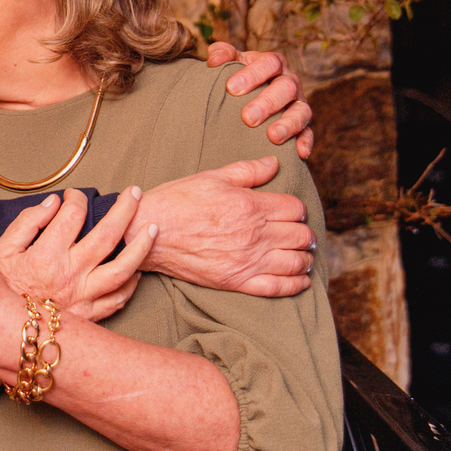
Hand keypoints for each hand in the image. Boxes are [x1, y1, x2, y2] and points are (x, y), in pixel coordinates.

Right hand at [0, 188, 152, 321]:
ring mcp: (84, 296)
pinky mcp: (89, 315)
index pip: (73, 215)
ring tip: (153, 229)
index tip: (73, 195)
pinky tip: (137, 270)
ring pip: (124, 268)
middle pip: (108, 235)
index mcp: (48, 255)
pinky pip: (119, 298)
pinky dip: (132, 283)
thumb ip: (26, 222)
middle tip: (135, 192)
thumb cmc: (0, 287)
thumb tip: (53, 203)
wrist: (3, 331)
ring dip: (142, 246)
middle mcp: (71, 274)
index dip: (76, 198)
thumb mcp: (1, 249)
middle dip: (126, 208)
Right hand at [130, 157, 315, 296]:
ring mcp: (247, 260)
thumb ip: (247, 170)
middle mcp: (254, 234)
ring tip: (300, 254)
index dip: (297, 209)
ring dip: (304, 258)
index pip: (295, 208)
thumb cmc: (176, 201)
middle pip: (300, 235)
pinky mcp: (236, 281)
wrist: (147, 232)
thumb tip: (274, 163)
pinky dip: (295, 284)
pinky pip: (278, 287)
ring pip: (295, 262)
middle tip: (299, 233)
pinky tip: (299, 279)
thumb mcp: (211, 177)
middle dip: (303, 232)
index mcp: (250, 206)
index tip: (291, 211)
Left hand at [207, 42, 312, 157]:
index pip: (269, 63)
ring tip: (272, 136)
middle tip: (247, 117)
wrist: (249, 95)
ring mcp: (298, 104)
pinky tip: (299, 152)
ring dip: (288, 124)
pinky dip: (305, 142)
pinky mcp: (303, 125)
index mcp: (273, 64)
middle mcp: (289, 82)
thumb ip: (223, 54)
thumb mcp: (232, 63)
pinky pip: (308, 133)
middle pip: (286, 88)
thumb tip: (214, 58)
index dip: (252, 74)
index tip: (231, 88)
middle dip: (267, 102)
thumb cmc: (239, 77)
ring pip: (300, 111)